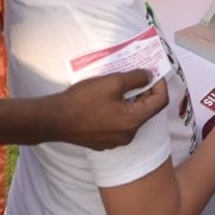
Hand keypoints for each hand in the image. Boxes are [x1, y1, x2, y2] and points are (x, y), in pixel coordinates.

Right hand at [53, 72, 167, 149]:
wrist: (54, 120)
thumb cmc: (83, 100)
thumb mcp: (112, 82)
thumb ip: (135, 78)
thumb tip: (149, 76)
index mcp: (133, 121)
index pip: (160, 102)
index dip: (160, 84)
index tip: (152, 72)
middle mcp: (128, 135)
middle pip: (146, 110)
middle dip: (144, 91)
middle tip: (136, 75)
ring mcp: (115, 141)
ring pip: (132, 117)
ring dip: (131, 100)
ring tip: (121, 85)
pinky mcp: (103, 142)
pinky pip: (119, 124)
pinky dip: (119, 110)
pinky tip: (107, 100)